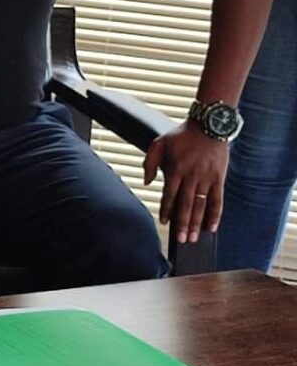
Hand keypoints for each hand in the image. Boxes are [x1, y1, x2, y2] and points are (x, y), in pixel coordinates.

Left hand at [143, 122, 228, 243]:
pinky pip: (218, 200)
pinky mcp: (219, 178)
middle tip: (181, 240)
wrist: (208, 125)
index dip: (166, 209)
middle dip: (183, 224)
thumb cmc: (181, 135)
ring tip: (194, 238)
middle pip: (185, 204)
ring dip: (197, 223)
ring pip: (201, 205)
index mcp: (175, 169)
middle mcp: (191, 176)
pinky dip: (216, 215)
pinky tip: (212, 227)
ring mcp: (207, 178)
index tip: (164, 222)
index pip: (169, 194)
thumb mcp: (159, 143)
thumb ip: (149, 163)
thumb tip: (146, 182)